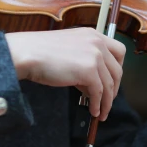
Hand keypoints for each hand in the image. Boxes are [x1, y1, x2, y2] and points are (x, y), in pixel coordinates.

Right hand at [5, 27, 125, 120]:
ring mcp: (95, 56)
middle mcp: (97, 42)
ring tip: (101, 112)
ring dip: (107, 101)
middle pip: (118, 69)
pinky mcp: (89, 71)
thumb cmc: (40, 51)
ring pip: (110, 84)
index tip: (112, 80)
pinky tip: (92, 111)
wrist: (28, 53)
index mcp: (92, 34)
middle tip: (108, 99)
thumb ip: (83, 61)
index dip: (118, 68)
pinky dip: (97, 104)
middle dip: (115, 87)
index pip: (119, 50)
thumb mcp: (68, 49)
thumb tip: (91, 83)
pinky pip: (99, 93)